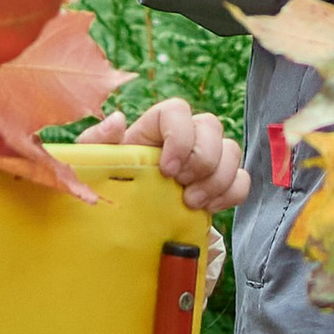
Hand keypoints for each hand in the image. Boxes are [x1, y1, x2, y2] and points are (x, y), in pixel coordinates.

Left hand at [84, 98, 248, 216]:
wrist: (119, 222)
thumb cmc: (104, 187)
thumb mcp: (92, 165)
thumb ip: (97, 141)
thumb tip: (117, 119)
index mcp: (153, 129)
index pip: (177, 110)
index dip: (180, 135)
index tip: (167, 169)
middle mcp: (183, 138)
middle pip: (211, 125)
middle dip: (201, 160)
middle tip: (181, 189)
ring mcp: (204, 160)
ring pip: (231, 150)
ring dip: (217, 178)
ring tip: (192, 203)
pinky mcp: (217, 185)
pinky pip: (241, 179)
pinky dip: (231, 193)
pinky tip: (208, 209)